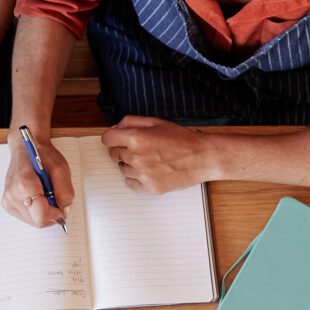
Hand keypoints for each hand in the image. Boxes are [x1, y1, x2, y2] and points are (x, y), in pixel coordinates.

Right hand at [0, 128, 74, 227]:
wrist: (25, 148)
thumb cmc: (42, 155)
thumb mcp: (61, 169)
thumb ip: (65, 191)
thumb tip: (64, 211)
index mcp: (24, 185)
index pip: (41, 217)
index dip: (55, 214)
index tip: (59, 204)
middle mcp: (12, 195)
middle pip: (38, 221)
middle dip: (50, 212)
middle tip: (53, 195)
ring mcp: (8, 200)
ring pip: (33, 221)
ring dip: (43, 211)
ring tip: (44, 193)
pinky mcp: (7, 204)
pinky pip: (27, 217)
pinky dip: (36, 210)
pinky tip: (37, 195)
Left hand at [101, 116, 218, 193]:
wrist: (202, 158)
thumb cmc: (182, 139)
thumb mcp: (156, 122)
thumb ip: (131, 122)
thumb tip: (116, 128)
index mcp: (136, 138)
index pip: (107, 139)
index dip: (112, 138)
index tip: (117, 139)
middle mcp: (136, 156)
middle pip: (113, 154)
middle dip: (122, 150)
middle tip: (140, 149)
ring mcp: (142, 174)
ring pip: (122, 169)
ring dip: (131, 164)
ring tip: (150, 160)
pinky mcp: (149, 188)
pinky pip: (130, 183)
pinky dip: (136, 178)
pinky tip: (150, 171)